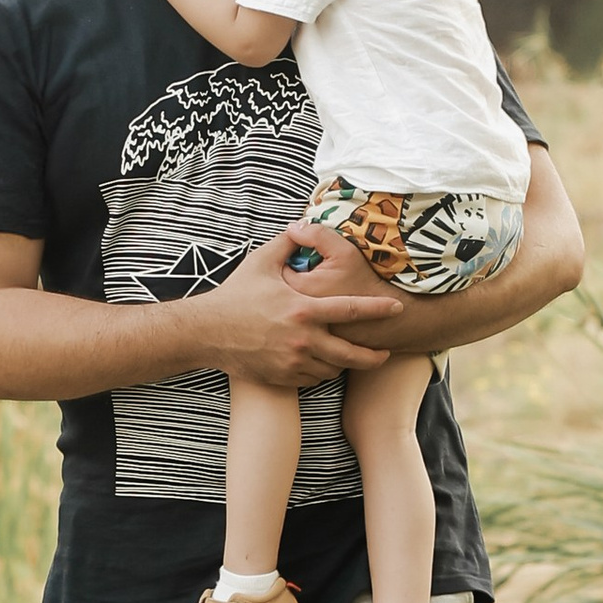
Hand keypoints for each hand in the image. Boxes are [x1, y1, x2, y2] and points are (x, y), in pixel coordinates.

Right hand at [189, 230, 405, 386]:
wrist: (206, 332)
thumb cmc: (234, 296)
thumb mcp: (260, 263)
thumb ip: (286, 243)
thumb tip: (301, 224)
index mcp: (303, 310)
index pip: (350, 309)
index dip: (377, 309)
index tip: (396, 308)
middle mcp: (302, 340)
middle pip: (351, 354)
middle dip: (372, 356)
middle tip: (384, 352)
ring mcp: (293, 362)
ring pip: (332, 369)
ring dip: (344, 364)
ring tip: (351, 357)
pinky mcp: (282, 378)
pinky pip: (312, 379)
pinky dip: (321, 372)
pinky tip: (323, 363)